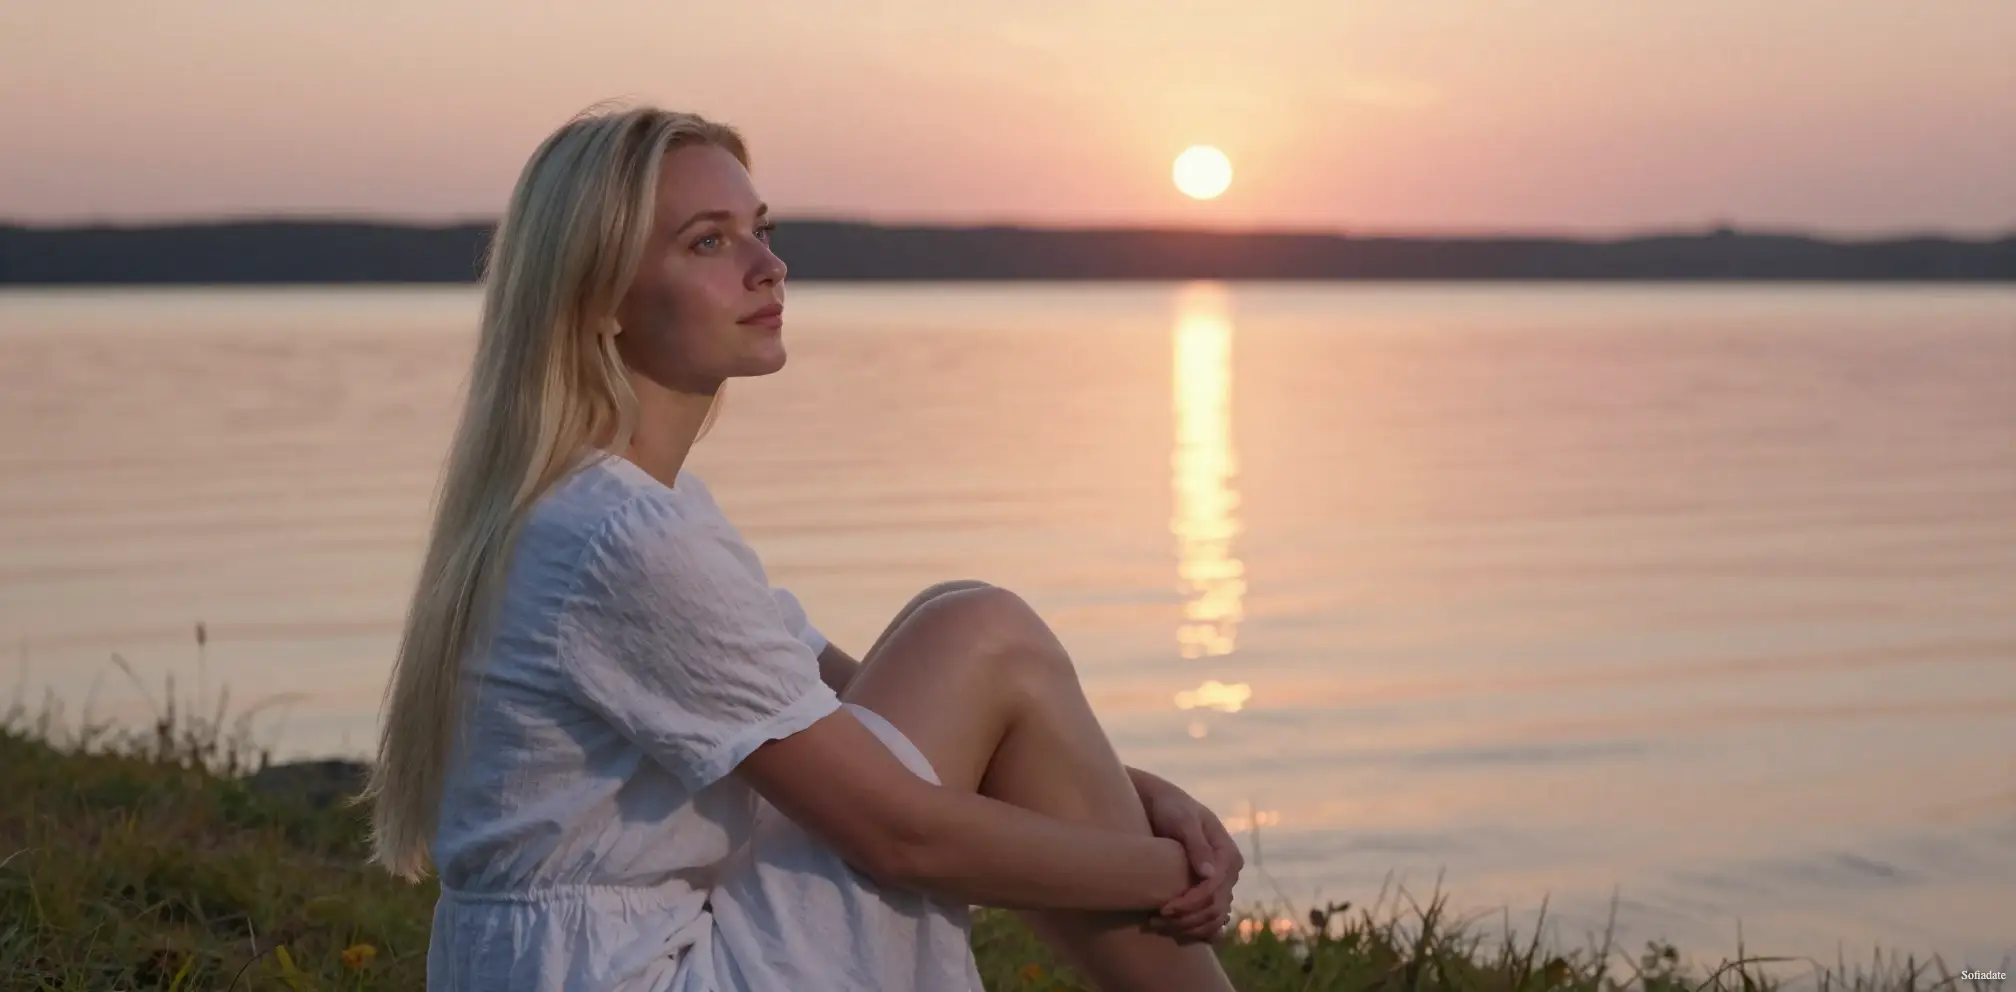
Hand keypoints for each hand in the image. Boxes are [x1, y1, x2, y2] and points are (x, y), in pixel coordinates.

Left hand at [1134, 772, 1242, 943]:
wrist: (1162, 805)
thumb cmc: (1171, 808)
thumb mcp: (1183, 820)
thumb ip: (1197, 844)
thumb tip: (1210, 873)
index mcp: (1227, 855)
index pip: (1214, 889)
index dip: (1191, 903)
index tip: (1164, 908)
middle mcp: (1228, 872)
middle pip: (1215, 908)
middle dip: (1186, 919)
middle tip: (1155, 921)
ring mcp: (1220, 884)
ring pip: (1213, 919)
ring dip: (1188, 928)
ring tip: (1156, 924)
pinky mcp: (1208, 892)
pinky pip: (1209, 920)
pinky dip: (1194, 930)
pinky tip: (1172, 931)